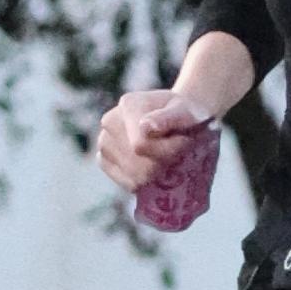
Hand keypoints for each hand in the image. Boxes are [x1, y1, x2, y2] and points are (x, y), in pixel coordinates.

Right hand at [94, 80, 218, 199]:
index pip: (141, 145)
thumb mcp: (186, 112)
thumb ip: (169, 118)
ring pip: (134, 177)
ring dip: (157, 173)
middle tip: (179, 151)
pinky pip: (128, 184)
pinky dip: (146, 182)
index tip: (185, 143)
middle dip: (165, 163)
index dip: (168, 152)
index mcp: (130, 105)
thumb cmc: (185, 115)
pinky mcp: (104, 160)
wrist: (178, 118)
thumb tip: (145, 127)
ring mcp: (104, 141)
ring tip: (166, 155)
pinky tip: (154, 167)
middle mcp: (111, 121)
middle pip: (138, 164)